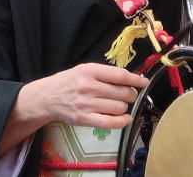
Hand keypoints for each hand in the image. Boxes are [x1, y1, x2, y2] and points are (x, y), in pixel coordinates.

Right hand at [22, 62, 148, 129]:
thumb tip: (130, 79)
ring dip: (124, 107)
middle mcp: (89, 87)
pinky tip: (126, 118)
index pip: (120, 75)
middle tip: (130, 94)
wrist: (48, 97)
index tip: (144, 82)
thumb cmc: (70, 81)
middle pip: (122, 92)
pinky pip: (109, 122)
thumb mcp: (86, 69)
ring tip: (120, 104)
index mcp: (91, 71)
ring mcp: (87, 104)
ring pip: (118, 107)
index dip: (135, 79)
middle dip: (131, 94)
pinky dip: (122, 121)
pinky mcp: (84, 119)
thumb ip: (106, 73)